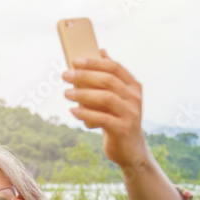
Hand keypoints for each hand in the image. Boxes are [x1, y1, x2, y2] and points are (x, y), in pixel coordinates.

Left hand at [63, 50, 148, 169]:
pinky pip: (102, 118)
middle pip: (108, 81)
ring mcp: (130, 113)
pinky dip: (86, 113)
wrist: (129, 149)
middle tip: (65, 75)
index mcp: (133, 86)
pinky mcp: (122, 129)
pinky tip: (73, 110)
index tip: (75, 61)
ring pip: (105, 98)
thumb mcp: (117, 97)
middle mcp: (134, 97)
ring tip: (66, 93)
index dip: (94, 63)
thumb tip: (101, 51)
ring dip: (83, 94)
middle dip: (84, 76)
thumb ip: (110, 77)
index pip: (114, 68)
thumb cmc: (118, 119)